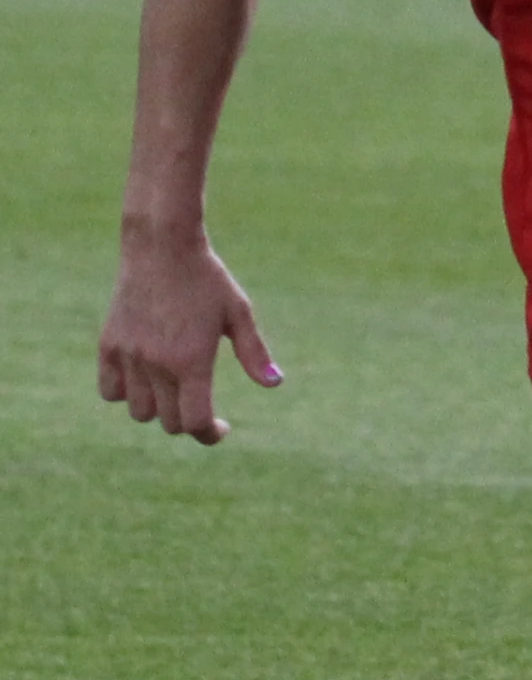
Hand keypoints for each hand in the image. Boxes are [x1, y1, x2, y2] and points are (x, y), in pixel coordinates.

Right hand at [98, 233, 280, 444]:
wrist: (162, 245)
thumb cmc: (207, 278)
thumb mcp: (237, 312)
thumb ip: (254, 352)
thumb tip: (275, 384)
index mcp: (192, 361)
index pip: (195, 422)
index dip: (210, 434)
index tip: (221, 427)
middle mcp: (157, 364)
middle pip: (170, 423)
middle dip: (189, 421)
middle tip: (200, 404)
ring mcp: (129, 355)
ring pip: (140, 412)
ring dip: (158, 409)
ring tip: (172, 389)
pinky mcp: (109, 345)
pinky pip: (110, 392)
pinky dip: (125, 394)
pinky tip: (143, 379)